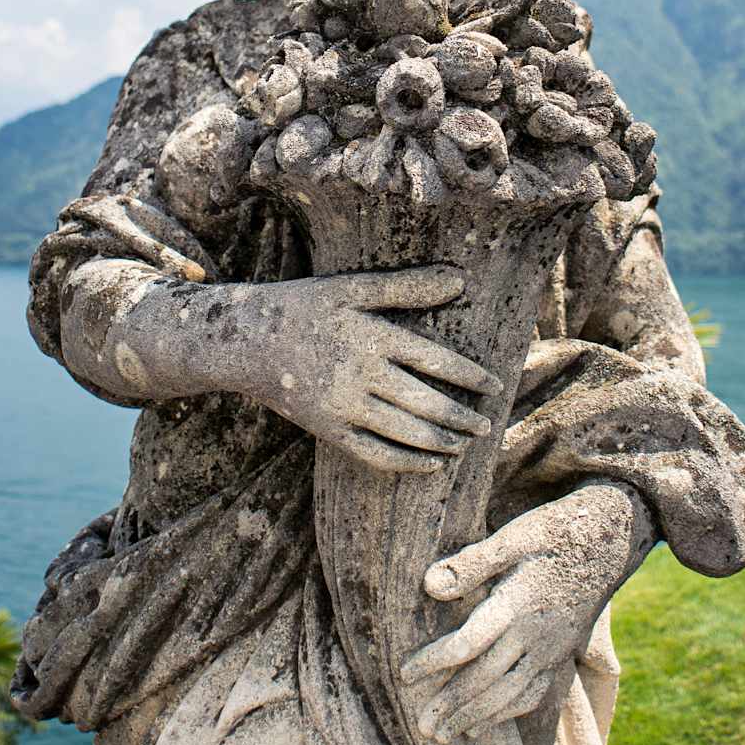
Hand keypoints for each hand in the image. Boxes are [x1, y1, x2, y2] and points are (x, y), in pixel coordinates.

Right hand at [234, 266, 503, 472]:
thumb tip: (460, 281)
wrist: (249, 342)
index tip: (495, 386)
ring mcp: (345, 407)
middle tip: (487, 427)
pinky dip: (407, 463)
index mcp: (373, 338)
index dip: (470, 376)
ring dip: (442, 443)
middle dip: (462, 418)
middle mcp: (362, 376)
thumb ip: (406, 287)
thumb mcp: (353, 289)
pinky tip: (431, 463)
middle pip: (427, 404)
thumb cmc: (306, 308)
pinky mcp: (330, 431)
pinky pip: (375, 455)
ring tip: (464, 445)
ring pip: (406, 434)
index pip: (436, 360)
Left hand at [400, 487, 639, 741]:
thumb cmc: (555, 532)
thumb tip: (429, 585)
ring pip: (509, 695)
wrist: (610, 542)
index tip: (405, 674)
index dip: (435, 661)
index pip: (469, 643)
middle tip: (421, 726)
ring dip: (475, 718)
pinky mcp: (560, 657)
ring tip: (443, 736)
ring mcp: (551, 651)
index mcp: (518, 605)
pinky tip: (481, 727)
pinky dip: (505, 714)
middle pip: (487, 679)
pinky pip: (532, 695)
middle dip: (451, 704)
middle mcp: (535, 636)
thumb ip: (472, 563)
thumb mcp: (514, 536)